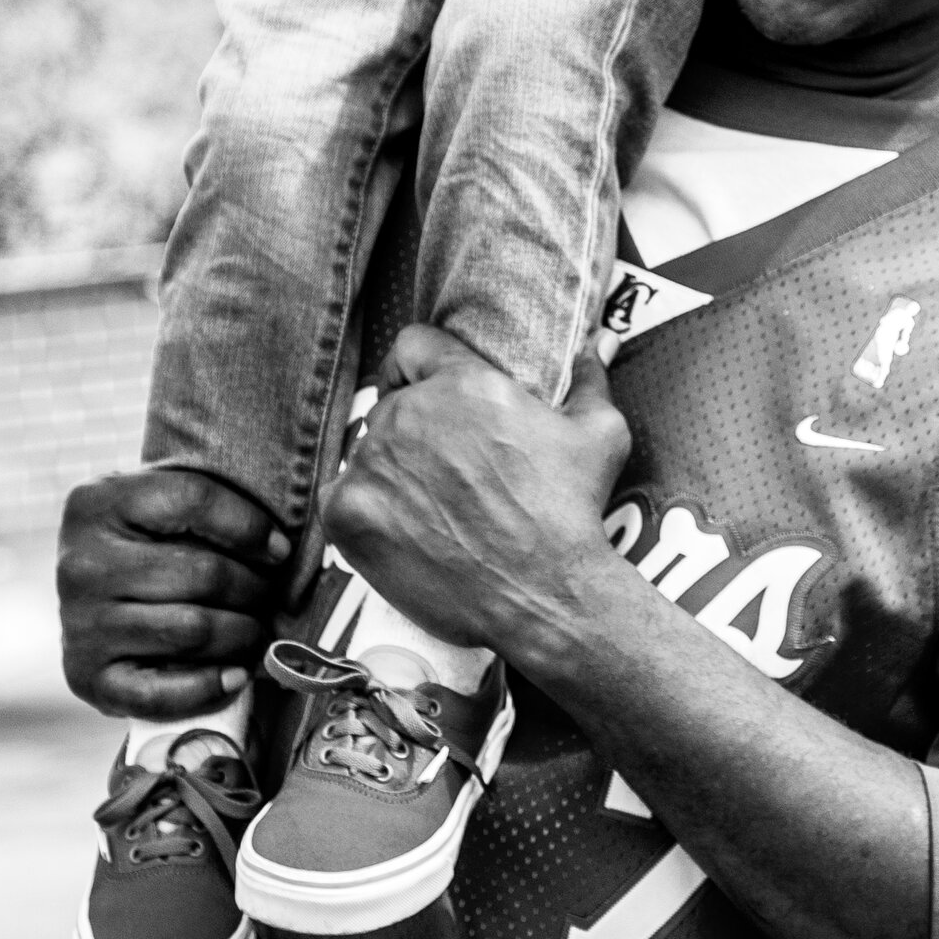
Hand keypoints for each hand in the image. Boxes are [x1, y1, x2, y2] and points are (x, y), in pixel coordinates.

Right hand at [56, 467, 287, 722]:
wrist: (90, 599)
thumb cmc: (143, 544)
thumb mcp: (155, 504)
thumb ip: (205, 505)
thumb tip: (279, 548)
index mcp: (97, 503)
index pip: (192, 500)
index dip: (250, 526)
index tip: (279, 550)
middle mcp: (82, 563)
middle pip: (202, 573)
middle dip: (254, 588)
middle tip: (269, 597)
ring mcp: (81, 624)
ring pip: (193, 630)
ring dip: (242, 635)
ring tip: (256, 631)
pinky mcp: (87, 677)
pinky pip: (160, 693)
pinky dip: (208, 687)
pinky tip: (235, 675)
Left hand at [324, 327, 630, 662]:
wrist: (544, 593)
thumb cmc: (571, 514)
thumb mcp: (601, 435)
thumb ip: (591, 379)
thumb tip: (596, 344)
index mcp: (464, 383)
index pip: (412, 347)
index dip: (417, 367)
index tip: (422, 392)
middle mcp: (410, 413)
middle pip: (390, 406)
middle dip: (412, 434)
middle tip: (443, 476)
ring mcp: (373, 463)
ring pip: (364, 454)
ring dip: (388, 474)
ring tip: (427, 513)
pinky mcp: (347, 511)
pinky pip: (337, 495)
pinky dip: (360, 512)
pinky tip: (397, 532)